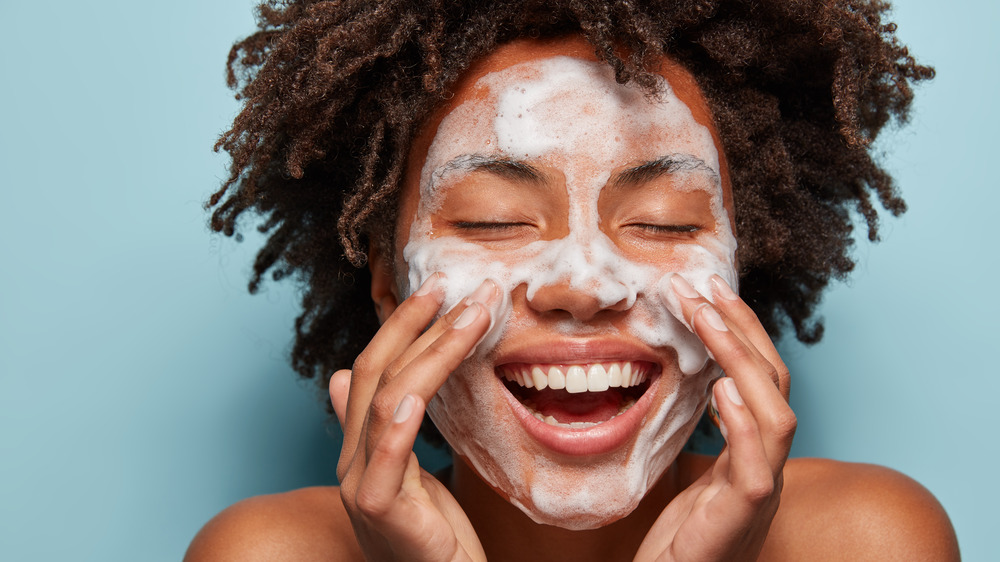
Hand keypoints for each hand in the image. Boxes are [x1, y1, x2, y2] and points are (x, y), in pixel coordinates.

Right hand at [330, 274, 497, 561]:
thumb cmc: (431, 540)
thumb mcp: (408, 474)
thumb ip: (382, 429)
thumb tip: (339, 376)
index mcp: (360, 446)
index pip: (372, 369)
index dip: (402, 325)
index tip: (439, 289)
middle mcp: (353, 459)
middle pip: (376, 373)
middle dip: (417, 323)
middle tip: (457, 285)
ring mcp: (362, 485)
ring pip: (388, 401)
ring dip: (433, 351)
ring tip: (471, 316)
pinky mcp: (380, 513)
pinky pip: (387, 459)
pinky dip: (399, 422)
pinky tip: (417, 392)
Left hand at [634, 274, 794, 561]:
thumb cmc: (680, 539)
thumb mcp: (692, 474)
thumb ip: (703, 433)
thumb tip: (692, 380)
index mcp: (753, 451)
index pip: (762, 378)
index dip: (741, 331)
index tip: (708, 291)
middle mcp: (766, 465)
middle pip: (775, 384)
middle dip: (742, 330)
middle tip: (704, 288)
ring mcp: (759, 492)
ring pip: (776, 417)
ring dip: (742, 362)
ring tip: (708, 321)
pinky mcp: (741, 517)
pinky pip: (756, 467)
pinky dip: (743, 425)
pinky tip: (722, 390)